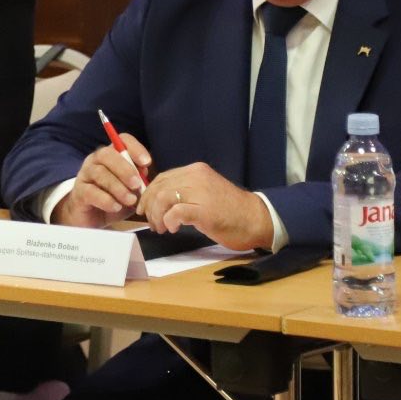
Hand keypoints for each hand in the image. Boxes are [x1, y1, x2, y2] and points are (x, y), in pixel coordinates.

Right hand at [52, 134, 151, 228]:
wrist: (92, 218)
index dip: (135, 148)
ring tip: (130, 200)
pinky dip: (106, 200)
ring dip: (118, 187)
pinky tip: (116, 207)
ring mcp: (85, 175)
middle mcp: (96, 160)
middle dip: (125, 169)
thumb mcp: (130, 189)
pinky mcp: (79, 192)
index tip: (147, 162)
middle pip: (107, 154)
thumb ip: (138, 179)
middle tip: (137, 184)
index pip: (122, 141)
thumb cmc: (114, 199)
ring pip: (99, 173)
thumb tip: (143, 170)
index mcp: (112, 155)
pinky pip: (91, 192)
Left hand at [140, 163, 272, 249]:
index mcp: (196, 170)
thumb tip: (159, 200)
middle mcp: (196, 176)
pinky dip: (168, 221)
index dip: (148, 194)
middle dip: (149, 207)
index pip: (162, 178)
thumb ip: (185, 191)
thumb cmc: (230, 210)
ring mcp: (201, 192)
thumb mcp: (204, 192)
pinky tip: (173, 229)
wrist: (256, 219)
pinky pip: (175, 212)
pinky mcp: (204, 210)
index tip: (144, 209)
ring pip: (164, 198)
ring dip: (157, 215)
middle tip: (152, 223)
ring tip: (161, 228)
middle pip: (159, 187)